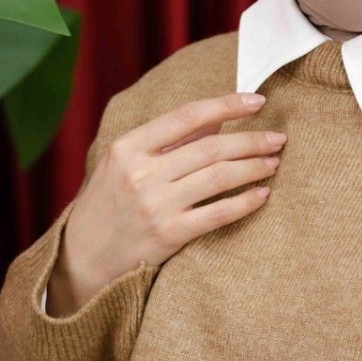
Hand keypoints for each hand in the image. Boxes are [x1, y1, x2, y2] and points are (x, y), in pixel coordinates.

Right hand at [48, 92, 284, 315]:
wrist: (83, 259)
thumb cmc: (108, 206)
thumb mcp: (124, 164)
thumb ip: (167, 142)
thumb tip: (216, 120)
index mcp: (129, 147)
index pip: (188, 115)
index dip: (227, 105)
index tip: (258, 101)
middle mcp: (142, 172)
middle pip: (211, 147)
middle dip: (251, 139)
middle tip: (278, 138)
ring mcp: (157, 205)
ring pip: (219, 176)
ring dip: (254, 167)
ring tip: (273, 163)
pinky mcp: (170, 235)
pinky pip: (219, 213)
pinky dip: (245, 201)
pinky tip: (262, 194)